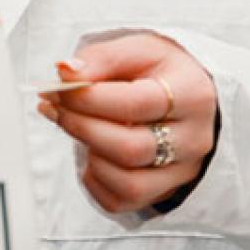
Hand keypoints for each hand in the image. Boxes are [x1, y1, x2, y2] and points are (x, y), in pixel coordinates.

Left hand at [36, 33, 217, 213]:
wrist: (190, 98)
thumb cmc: (160, 72)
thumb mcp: (138, 49)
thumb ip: (101, 58)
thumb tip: (66, 73)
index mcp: (192, 96)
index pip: (136, 104)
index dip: (88, 98)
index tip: (59, 87)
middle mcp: (193, 140)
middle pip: (131, 149)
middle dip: (81, 127)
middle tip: (56, 106)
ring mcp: (182, 172)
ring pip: (128, 184)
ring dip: (89, 156)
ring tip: (77, 128)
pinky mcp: (164, 192)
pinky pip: (120, 200)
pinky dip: (95, 180)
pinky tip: (91, 152)